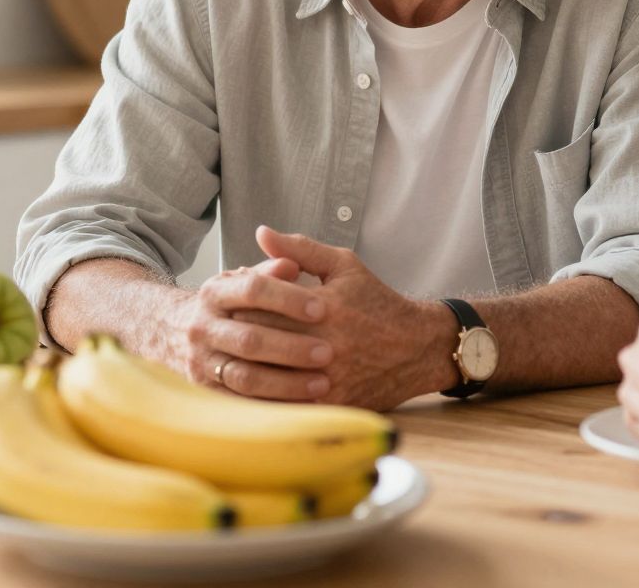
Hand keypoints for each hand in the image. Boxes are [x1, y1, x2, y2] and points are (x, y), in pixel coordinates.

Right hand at [133, 256, 336, 400]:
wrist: (174, 333)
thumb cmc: (228, 305)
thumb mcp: (241, 279)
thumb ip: (269, 270)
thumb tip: (291, 264)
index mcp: (215, 292)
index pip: (253, 290)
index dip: (288, 298)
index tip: (323, 308)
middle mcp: (203, 327)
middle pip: (249, 339)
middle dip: (291, 347)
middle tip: (328, 352)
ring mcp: (202, 362)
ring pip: (245, 377)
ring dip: (286, 383)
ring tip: (323, 383)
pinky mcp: (205, 392)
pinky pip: (241, 405)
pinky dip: (273, 407)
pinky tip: (303, 405)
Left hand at [225, 227, 454, 409]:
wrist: (417, 348)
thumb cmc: (377, 302)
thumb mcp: (344, 266)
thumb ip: (300, 249)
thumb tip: (261, 233)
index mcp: (324, 306)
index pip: (260, 306)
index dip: (237, 305)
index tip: (228, 303)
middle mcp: (325, 344)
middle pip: (258, 342)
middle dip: (236, 335)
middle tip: (221, 330)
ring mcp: (328, 379)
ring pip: (265, 378)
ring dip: (243, 367)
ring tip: (232, 357)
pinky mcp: (331, 405)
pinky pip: (284, 405)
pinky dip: (262, 396)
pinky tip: (251, 386)